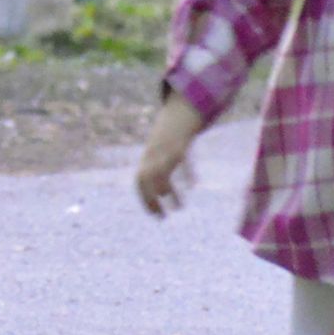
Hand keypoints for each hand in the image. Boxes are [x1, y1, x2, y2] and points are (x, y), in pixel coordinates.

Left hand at [135, 95, 205, 216]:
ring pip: (164, 174)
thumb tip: (162, 194)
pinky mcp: (180, 146)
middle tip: (161, 217)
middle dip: (151, 199)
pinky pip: (183, 161)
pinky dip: (187, 173)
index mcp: (146, 160)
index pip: (140, 182)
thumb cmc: (166, 141)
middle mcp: (153, 157)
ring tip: (179, 208)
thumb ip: (157, 173)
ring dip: (170, 192)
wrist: (176, 116)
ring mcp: (166, 151)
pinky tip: (193, 185)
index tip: (153, 214)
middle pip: (148, 180)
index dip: (144, 198)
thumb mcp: (158, 156)